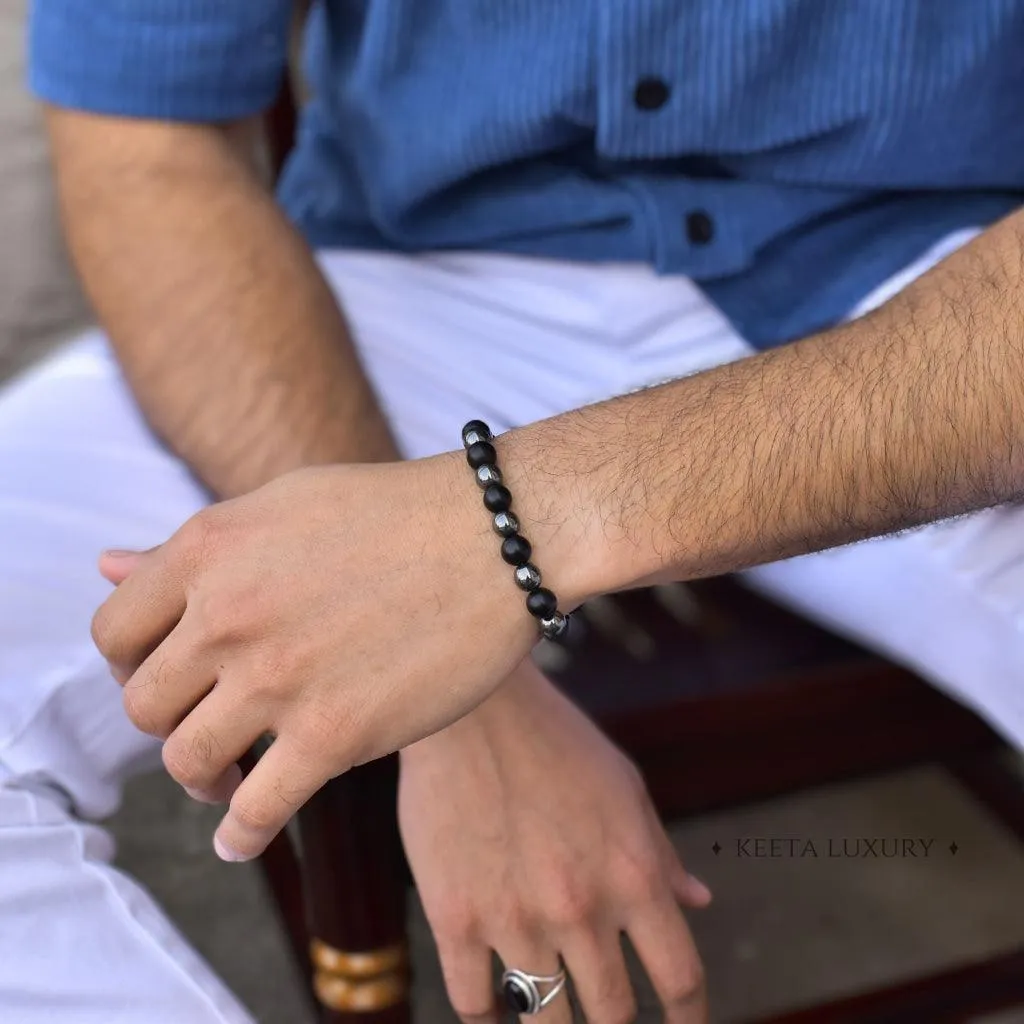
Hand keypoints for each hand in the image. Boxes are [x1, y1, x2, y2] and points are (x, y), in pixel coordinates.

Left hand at [91, 455, 550, 860]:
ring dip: (201, 780)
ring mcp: (279, 678)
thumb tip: (105, 566)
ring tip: (229, 779)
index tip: (170, 678)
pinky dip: (239, 836)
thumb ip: (195, 548)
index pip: (114, 633)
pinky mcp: (335, 734)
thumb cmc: (396, 512)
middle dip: (171, 723)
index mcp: (208, 550)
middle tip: (209, 726)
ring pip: (188, 761)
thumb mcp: (282, 504)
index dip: (132, 666)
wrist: (495, 534)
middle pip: (145, 706)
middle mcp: (228, 614)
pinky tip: (242, 839)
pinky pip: (255, 811)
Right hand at [400, 660, 710, 1023]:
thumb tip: (698, 902)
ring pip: (545, 1023)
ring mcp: (516, 918)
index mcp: (634, 875)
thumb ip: (661, 853)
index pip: (680, 979)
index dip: (690, 1018)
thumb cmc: (556, 740)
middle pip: (614, 1016)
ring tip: (552, 1014)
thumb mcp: (625, 787)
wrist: (472, 706)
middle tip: (607, 1019)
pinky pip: (474, 1004)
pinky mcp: (455, 918)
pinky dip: (488, 1017)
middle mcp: (582, 908)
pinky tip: (494, 1008)